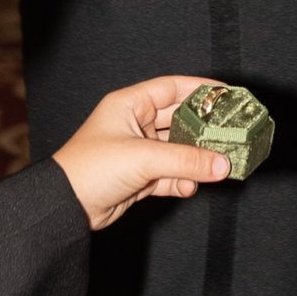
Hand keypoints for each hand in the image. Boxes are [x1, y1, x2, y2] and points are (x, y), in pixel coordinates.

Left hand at [51, 78, 232, 230]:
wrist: (66, 207)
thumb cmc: (91, 168)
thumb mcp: (143, 158)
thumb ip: (186, 160)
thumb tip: (221, 164)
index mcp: (130, 105)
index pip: (171, 88)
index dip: (200, 90)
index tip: (227, 95)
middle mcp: (135, 125)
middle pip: (179, 120)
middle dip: (204, 130)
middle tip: (230, 134)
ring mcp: (138, 151)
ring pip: (177, 151)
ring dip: (196, 160)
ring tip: (218, 165)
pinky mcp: (139, 177)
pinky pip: (170, 174)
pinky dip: (182, 181)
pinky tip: (190, 186)